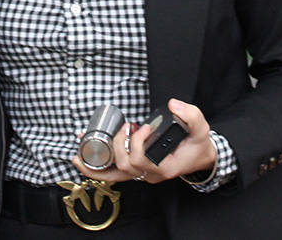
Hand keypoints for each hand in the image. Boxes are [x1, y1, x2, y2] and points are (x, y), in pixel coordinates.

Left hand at [71, 99, 216, 183]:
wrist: (200, 157)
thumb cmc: (197, 145)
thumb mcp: (200, 128)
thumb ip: (190, 115)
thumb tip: (173, 105)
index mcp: (164, 167)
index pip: (141, 160)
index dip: (137, 143)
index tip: (143, 127)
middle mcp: (151, 174)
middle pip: (125, 167)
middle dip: (119, 145)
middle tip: (125, 128)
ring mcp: (142, 174)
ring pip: (115, 176)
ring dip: (96, 165)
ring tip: (81, 152)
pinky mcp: (136, 171)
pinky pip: (114, 176)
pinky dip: (97, 170)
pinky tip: (83, 161)